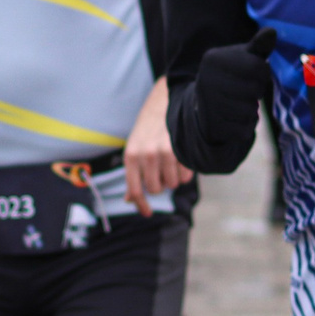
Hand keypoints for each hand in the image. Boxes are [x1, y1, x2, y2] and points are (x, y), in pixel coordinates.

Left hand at [123, 80, 191, 213]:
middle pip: (156, 189)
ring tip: (171, 162)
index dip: (142, 205)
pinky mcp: (181, 150)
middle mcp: (145, 155)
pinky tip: (181, 159)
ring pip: (172, 184)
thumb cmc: (148, 129)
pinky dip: (185, 172)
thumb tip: (129, 200)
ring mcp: (164, 152)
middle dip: (160, 184)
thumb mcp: (134, 149)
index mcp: (130, 156)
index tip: (148, 214)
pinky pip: (185, 176)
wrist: (164, 102)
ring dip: (173, 178)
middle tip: (161, 170)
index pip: (136, 190)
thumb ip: (133, 174)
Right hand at [190, 27, 277, 152]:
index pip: (257, 67)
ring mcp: (207, 105)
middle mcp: (205, 80)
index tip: (257, 74)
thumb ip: (258, 46)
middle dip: (258, 91)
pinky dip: (246, 126)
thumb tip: (272, 31)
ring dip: (252, 109)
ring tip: (240, 103)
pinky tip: (236, 118)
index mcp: (213, 59)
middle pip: (254, 90)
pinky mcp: (212, 127)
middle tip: (247, 90)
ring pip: (249, 111)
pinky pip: (244, 130)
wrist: (205, 105)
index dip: (264, 73)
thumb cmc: (232, 76)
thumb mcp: (244, 58)